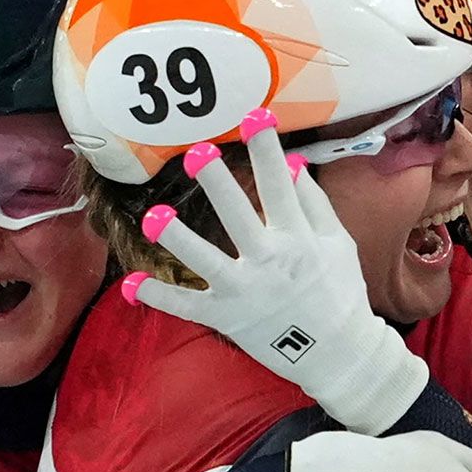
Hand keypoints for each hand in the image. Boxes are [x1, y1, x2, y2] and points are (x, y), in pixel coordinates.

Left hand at [129, 109, 428, 435]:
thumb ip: (314, 205)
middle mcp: (270, 262)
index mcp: (298, 239)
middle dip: (219, 185)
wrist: (339, 354)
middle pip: (239, 217)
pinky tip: (131, 284)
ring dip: (180, 239)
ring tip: (155, 215)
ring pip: (207, 261)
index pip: (280, 187)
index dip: (267, 151)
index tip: (254, 117)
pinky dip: (159, 297)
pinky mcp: (226, 318)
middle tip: (198, 153)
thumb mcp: (338, 245)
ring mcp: (245, 292)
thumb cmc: (340, 293)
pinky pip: (188, 307)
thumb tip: (292, 166)